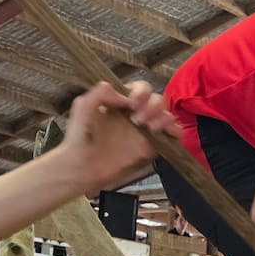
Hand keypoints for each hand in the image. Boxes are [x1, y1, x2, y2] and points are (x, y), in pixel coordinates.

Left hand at [59, 81, 179, 193]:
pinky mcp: (151, 147)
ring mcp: (145, 131)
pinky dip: (175, 131)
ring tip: (150, 128)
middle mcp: (136, 114)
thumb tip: (124, 95)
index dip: (142, 92)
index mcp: (122, 102)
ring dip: (163, 117)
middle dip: (152, 106)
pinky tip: (166, 133)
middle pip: (158, 100)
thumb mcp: (83, 107)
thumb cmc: (79, 138)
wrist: (81, 167)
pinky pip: (172, 135)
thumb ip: (101, 93)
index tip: (133, 103)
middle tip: (138, 119)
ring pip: (168, 115)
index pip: (141, 88)